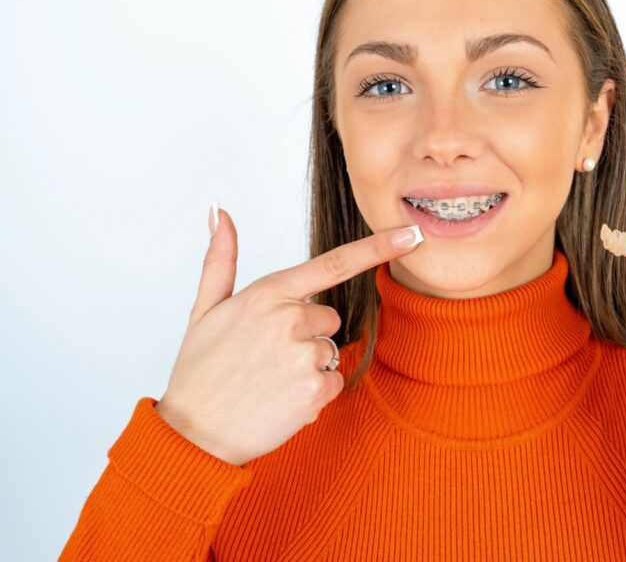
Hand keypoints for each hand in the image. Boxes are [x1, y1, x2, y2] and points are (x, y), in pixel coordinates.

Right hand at [155, 206, 422, 465]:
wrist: (193, 433)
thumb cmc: (199, 372)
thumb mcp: (204, 310)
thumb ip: (221, 259)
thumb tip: (220, 212)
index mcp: (267, 294)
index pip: (333, 263)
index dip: (378, 248)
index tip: (411, 235)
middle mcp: (289, 319)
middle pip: (329, 318)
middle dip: (307, 336)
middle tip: (266, 359)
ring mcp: (303, 355)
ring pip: (330, 352)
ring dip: (308, 368)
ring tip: (268, 381)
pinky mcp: (315, 389)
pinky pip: (333, 382)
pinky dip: (313, 394)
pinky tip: (279, 400)